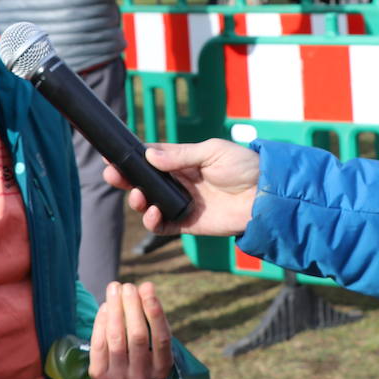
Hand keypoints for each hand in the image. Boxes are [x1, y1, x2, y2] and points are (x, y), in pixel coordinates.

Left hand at [88, 281, 172, 378]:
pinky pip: (99, 343)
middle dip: (132, 307)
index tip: (147, 287)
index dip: (155, 311)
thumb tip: (146, 287)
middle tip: (128, 286)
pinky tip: (105, 306)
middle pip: (138, 336)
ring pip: (117, 338)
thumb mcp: (152, 337)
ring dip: (115, 309)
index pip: (161, 338)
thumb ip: (151, 314)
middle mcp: (142, 378)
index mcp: (161, 369)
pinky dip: (102, 321)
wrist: (118, 377)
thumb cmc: (140, 350)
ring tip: (114, 289)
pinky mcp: (99, 376)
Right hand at [103, 139, 259, 235]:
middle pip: (144, 182)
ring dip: (138, 201)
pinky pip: (163, 226)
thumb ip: (180, 155)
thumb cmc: (243, 167)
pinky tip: (154, 213)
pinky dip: (153, 221)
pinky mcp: (188, 223)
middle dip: (126, 180)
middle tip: (113, 177)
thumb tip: (149, 155)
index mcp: (183, 161)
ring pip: (149, 204)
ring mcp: (182, 203)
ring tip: (140, 197)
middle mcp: (179, 182)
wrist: (266, 195)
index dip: (132, 159)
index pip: (151, 159)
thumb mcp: (212, 152)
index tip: (112, 157)